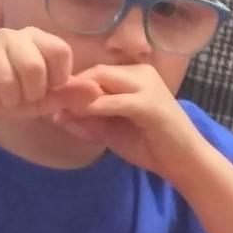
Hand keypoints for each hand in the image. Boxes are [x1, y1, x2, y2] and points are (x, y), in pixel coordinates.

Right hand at [0, 27, 101, 128]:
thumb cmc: (13, 95)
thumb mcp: (45, 98)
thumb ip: (70, 94)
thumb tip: (96, 91)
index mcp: (37, 38)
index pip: (60, 52)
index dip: (57, 79)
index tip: (46, 89)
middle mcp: (12, 35)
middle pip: (34, 67)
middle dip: (30, 94)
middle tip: (22, 97)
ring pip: (7, 81)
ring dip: (8, 102)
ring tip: (3, 99)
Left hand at [52, 64, 208, 180]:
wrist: (184, 162)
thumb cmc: (149, 146)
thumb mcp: (110, 131)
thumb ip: (86, 121)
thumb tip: (56, 115)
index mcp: (134, 76)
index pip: (95, 72)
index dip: (71, 84)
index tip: (49, 99)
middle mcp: (141, 74)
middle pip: (96, 71)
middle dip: (70, 86)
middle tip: (47, 101)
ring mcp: (147, 86)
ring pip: (103, 79)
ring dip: (78, 93)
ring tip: (57, 107)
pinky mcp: (149, 104)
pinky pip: (114, 101)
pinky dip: (94, 107)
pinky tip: (77, 114)